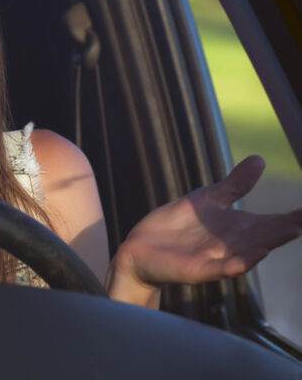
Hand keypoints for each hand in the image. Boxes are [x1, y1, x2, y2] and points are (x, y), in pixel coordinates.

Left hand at [112, 155, 300, 290]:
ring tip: (291, 230)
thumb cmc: (179, 226)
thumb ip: (236, 184)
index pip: (273, 223)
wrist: (142, 248)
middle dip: (287, 229)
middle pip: (266, 237)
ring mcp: (217, 259)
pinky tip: (251, 256)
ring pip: (248, 253)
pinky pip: (220, 268)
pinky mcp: (198, 269)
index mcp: (239, 229)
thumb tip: (260, 159)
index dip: (294, 217)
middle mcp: (234, 246)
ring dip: (267, 243)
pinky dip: (235, 263)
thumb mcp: (209, 199)